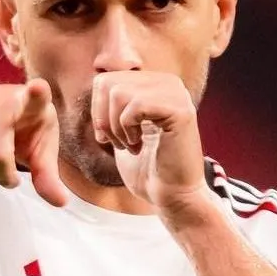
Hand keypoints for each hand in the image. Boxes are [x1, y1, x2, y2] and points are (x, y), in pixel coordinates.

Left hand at [91, 71, 206, 212]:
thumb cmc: (146, 168)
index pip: (105, 79)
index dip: (97, 111)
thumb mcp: (120, 129)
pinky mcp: (181, 110)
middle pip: (108, 83)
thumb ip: (111, 104)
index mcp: (153, 84)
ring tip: (131, 145)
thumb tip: (95, 80)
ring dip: (116, 127)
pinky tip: (139, 145)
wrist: (171, 196)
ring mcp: (176, 94)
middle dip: (103, 119)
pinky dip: (128, 129)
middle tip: (118, 143)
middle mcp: (167, 82)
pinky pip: (135, 106)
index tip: (108, 137)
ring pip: (119, 93)